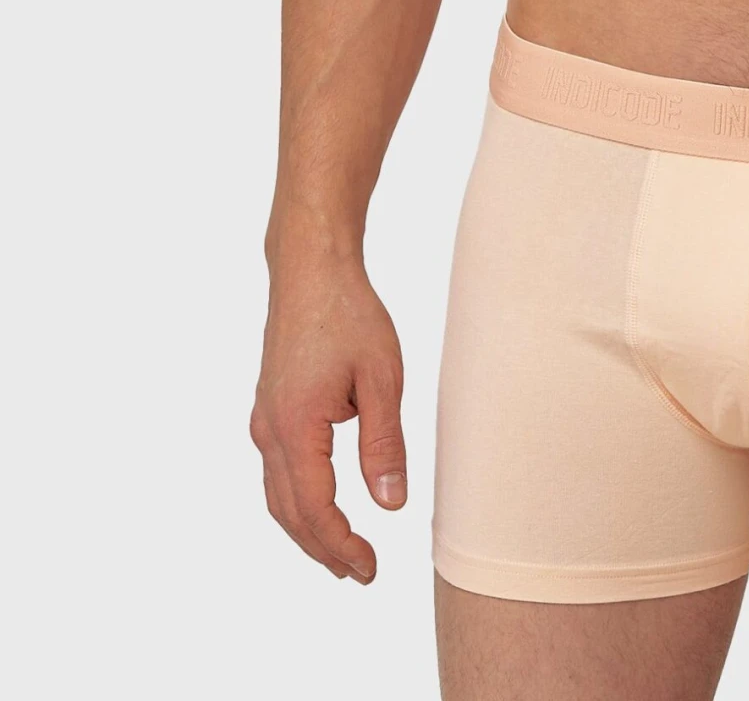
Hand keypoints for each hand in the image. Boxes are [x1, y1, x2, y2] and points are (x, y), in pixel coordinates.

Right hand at [250, 255, 406, 582]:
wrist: (310, 269)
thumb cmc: (349, 314)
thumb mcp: (381, 377)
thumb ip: (384, 443)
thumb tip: (391, 504)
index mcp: (297, 428)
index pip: (316, 510)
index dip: (342, 546)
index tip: (371, 569)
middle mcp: (270, 430)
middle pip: (291, 513)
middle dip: (324, 549)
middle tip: (361, 573)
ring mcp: (264, 419)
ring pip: (279, 495)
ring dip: (308, 529)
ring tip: (341, 552)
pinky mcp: (268, 407)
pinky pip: (276, 471)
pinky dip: (297, 500)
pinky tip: (319, 503)